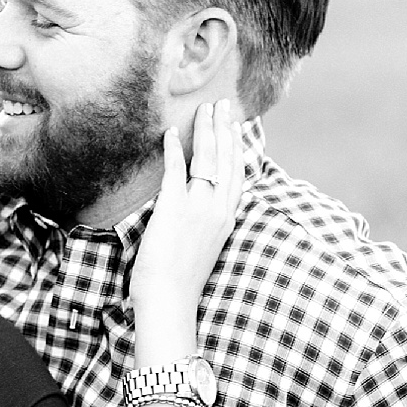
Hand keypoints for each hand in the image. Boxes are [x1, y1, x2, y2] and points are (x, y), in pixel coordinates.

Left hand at [130, 99, 245, 316]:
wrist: (169, 302)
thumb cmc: (179, 282)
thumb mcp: (202, 249)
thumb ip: (205, 226)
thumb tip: (200, 213)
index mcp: (226, 220)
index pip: (237, 174)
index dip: (237, 147)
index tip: (235, 125)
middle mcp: (218, 210)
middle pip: (227, 159)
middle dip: (225, 128)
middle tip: (223, 104)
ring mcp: (198, 208)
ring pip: (208, 159)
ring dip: (206, 130)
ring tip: (204, 108)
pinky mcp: (174, 209)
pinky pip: (177, 170)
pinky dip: (175, 149)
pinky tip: (172, 133)